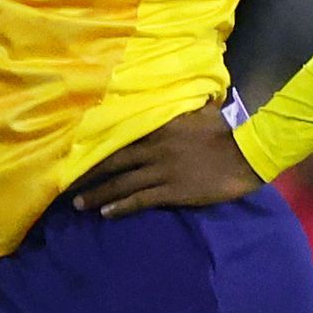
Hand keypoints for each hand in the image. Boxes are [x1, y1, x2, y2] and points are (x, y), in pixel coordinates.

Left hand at [69, 105, 264, 217]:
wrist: (247, 153)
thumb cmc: (226, 130)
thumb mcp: (198, 112)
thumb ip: (180, 110)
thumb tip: (174, 99)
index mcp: (158, 130)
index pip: (119, 138)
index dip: (97, 147)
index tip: (75, 153)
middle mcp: (153, 151)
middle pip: (112, 162)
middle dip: (88, 174)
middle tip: (66, 183)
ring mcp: (161, 172)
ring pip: (121, 184)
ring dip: (98, 194)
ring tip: (78, 203)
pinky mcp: (172, 191)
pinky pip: (140, 200)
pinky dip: (121, 207)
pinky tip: (106, 214)